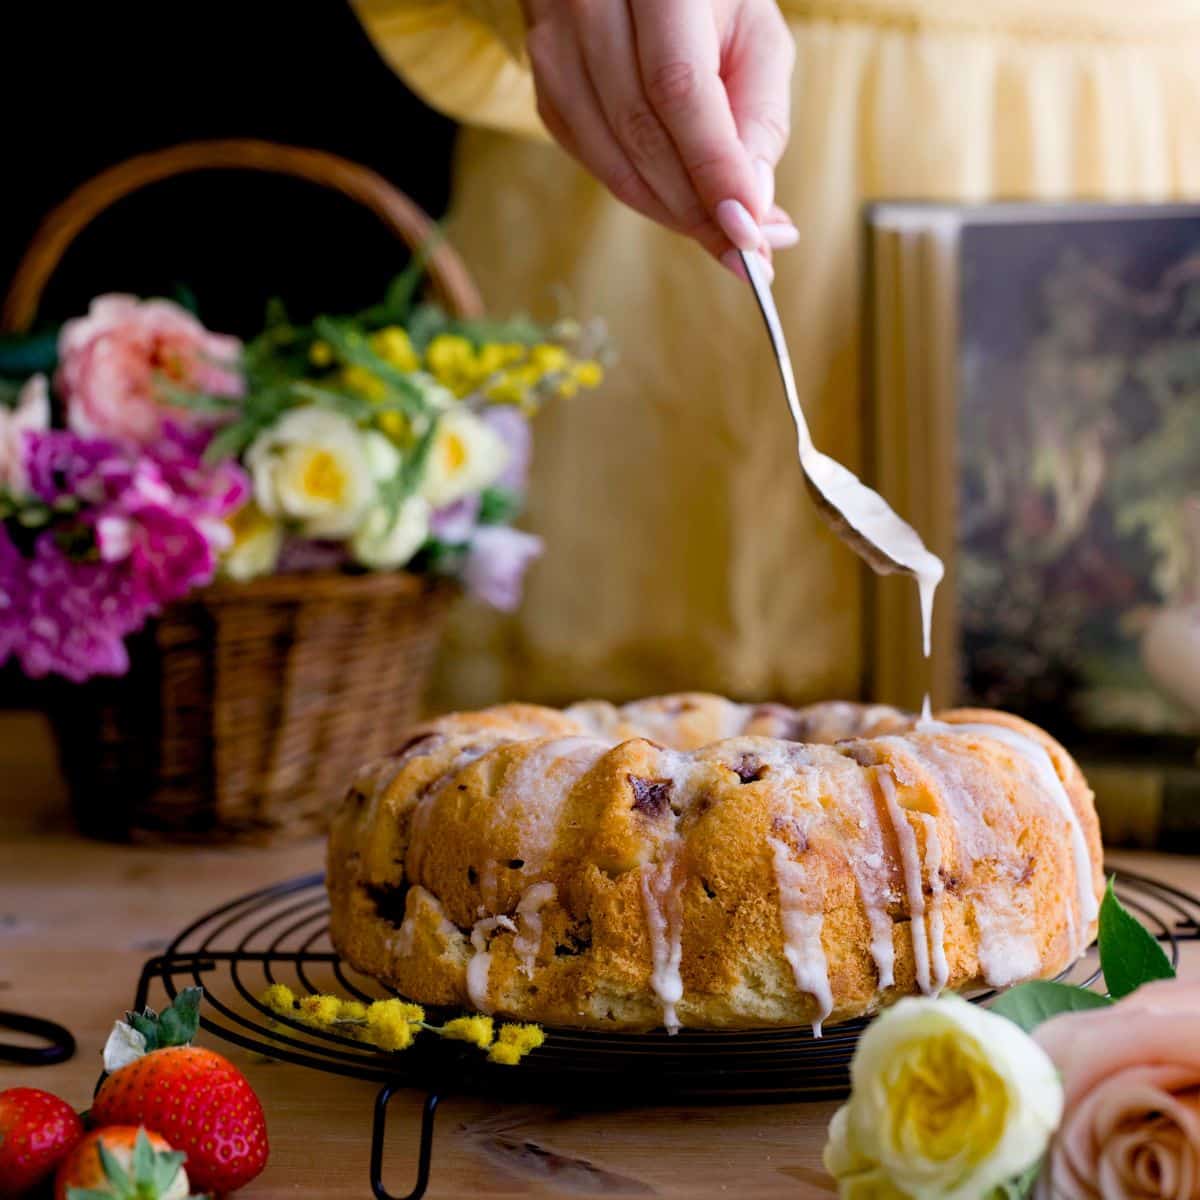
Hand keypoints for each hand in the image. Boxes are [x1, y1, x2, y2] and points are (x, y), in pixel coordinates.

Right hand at [521, 0, 796, 277]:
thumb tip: (750, 208)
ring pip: (612, 159)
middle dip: (696, 207)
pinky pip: (595, 163)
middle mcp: (589, 3)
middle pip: (640, 132)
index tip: (748, 229)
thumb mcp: (754, 34)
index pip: (677, 87)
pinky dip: (643, 195)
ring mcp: (554, 47)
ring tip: (723, 238)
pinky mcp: (545, 89)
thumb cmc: (707, 3)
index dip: (712, 167)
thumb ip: (760, 116)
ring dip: (671, 213)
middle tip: (746, 252)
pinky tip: (681, 206)